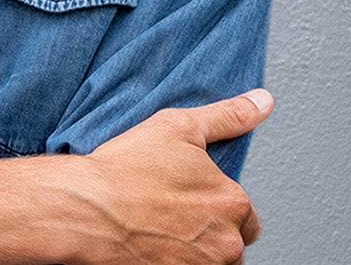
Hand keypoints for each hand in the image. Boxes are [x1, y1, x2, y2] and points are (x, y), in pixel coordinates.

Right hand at [58, 90, 271, 263]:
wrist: (88, 210)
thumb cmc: (128, 168)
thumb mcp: (179, 126)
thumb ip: (228, 116)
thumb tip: (262, 101)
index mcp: (233, 202)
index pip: (244, 212)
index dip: (215, 199)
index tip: (186, 192)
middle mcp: (227, 244)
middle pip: (232, 242)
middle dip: (211, 230)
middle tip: (172, 210)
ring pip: (211, 261)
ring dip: (195, 250)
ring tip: (160, 227)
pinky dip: (175, 260)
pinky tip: (154, 245)